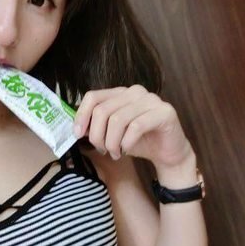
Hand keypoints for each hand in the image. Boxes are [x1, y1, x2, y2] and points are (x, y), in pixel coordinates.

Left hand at [73, 85, 193, 169]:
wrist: (168, 153)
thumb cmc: (139, 142)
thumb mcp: (112, 133)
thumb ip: (95, 127)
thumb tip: (76, 128)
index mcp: (121, 93)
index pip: (93, 97)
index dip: (81, 116)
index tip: (77, 135)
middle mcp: (135, 92)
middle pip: (102, 111)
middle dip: (97, 135)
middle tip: (102, 150)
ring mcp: (151, 100)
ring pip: (117, 120)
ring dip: (111, 142)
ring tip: (115, 153)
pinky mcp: (164, 112)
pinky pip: (136, 127)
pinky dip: (126, 143)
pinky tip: (126, 150)